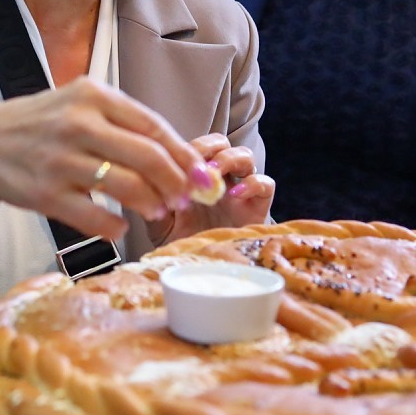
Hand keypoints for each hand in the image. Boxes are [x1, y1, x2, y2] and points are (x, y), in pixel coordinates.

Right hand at [0, 77, 200, 242]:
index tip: (201, 172)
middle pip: (147, 156)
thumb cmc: (40, 123)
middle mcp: (77, 123)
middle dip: (176, 182)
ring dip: (151, 204)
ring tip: (158, 211)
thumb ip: (121, 122)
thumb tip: (176, 154)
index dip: (183, 153)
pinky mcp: (45, 194)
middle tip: (185, 197)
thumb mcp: (78, 103)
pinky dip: (116, 227)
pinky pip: (95, 218)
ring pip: (126, 187)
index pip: (152, 125)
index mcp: (91, 95)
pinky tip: (121, 227)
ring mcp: (60, 160)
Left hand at [152, 134, 273, 243]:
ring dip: (230, 158)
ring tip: (215, 173)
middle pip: (222, 143)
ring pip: (245, 156)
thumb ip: (155, 200)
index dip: (190, 147)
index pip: (197, 145)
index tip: (178, 159)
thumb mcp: (159, 222)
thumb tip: (149, 181)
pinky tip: (235, 194)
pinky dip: (253, 183)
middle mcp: (219, 178)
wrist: (200, 271)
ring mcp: (240, 190)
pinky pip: (266, 184)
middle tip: (198, 163)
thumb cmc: (181, 243)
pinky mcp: (257, 207)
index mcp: (196, 175)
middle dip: (210, 147)